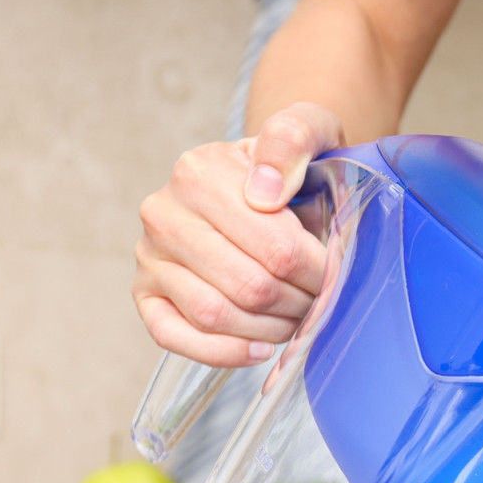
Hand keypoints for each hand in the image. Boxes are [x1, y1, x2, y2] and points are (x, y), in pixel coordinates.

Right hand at [132, 103, 343, 365]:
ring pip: (215, 314)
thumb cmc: (289, 166)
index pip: (276, 247)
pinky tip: (259, 349)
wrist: (263, 180)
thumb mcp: (305, 130)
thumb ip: (292, 140)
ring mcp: (149, 255)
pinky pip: (175, 336)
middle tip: (320, 301)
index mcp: (200, 171)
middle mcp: (164, 212)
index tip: (337, 274)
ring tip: (295, 319)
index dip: (319, 273)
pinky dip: (222, 352)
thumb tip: (265, 191)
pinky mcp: (145, 293)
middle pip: (249, 286)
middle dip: (298, 304)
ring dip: (269, 330)